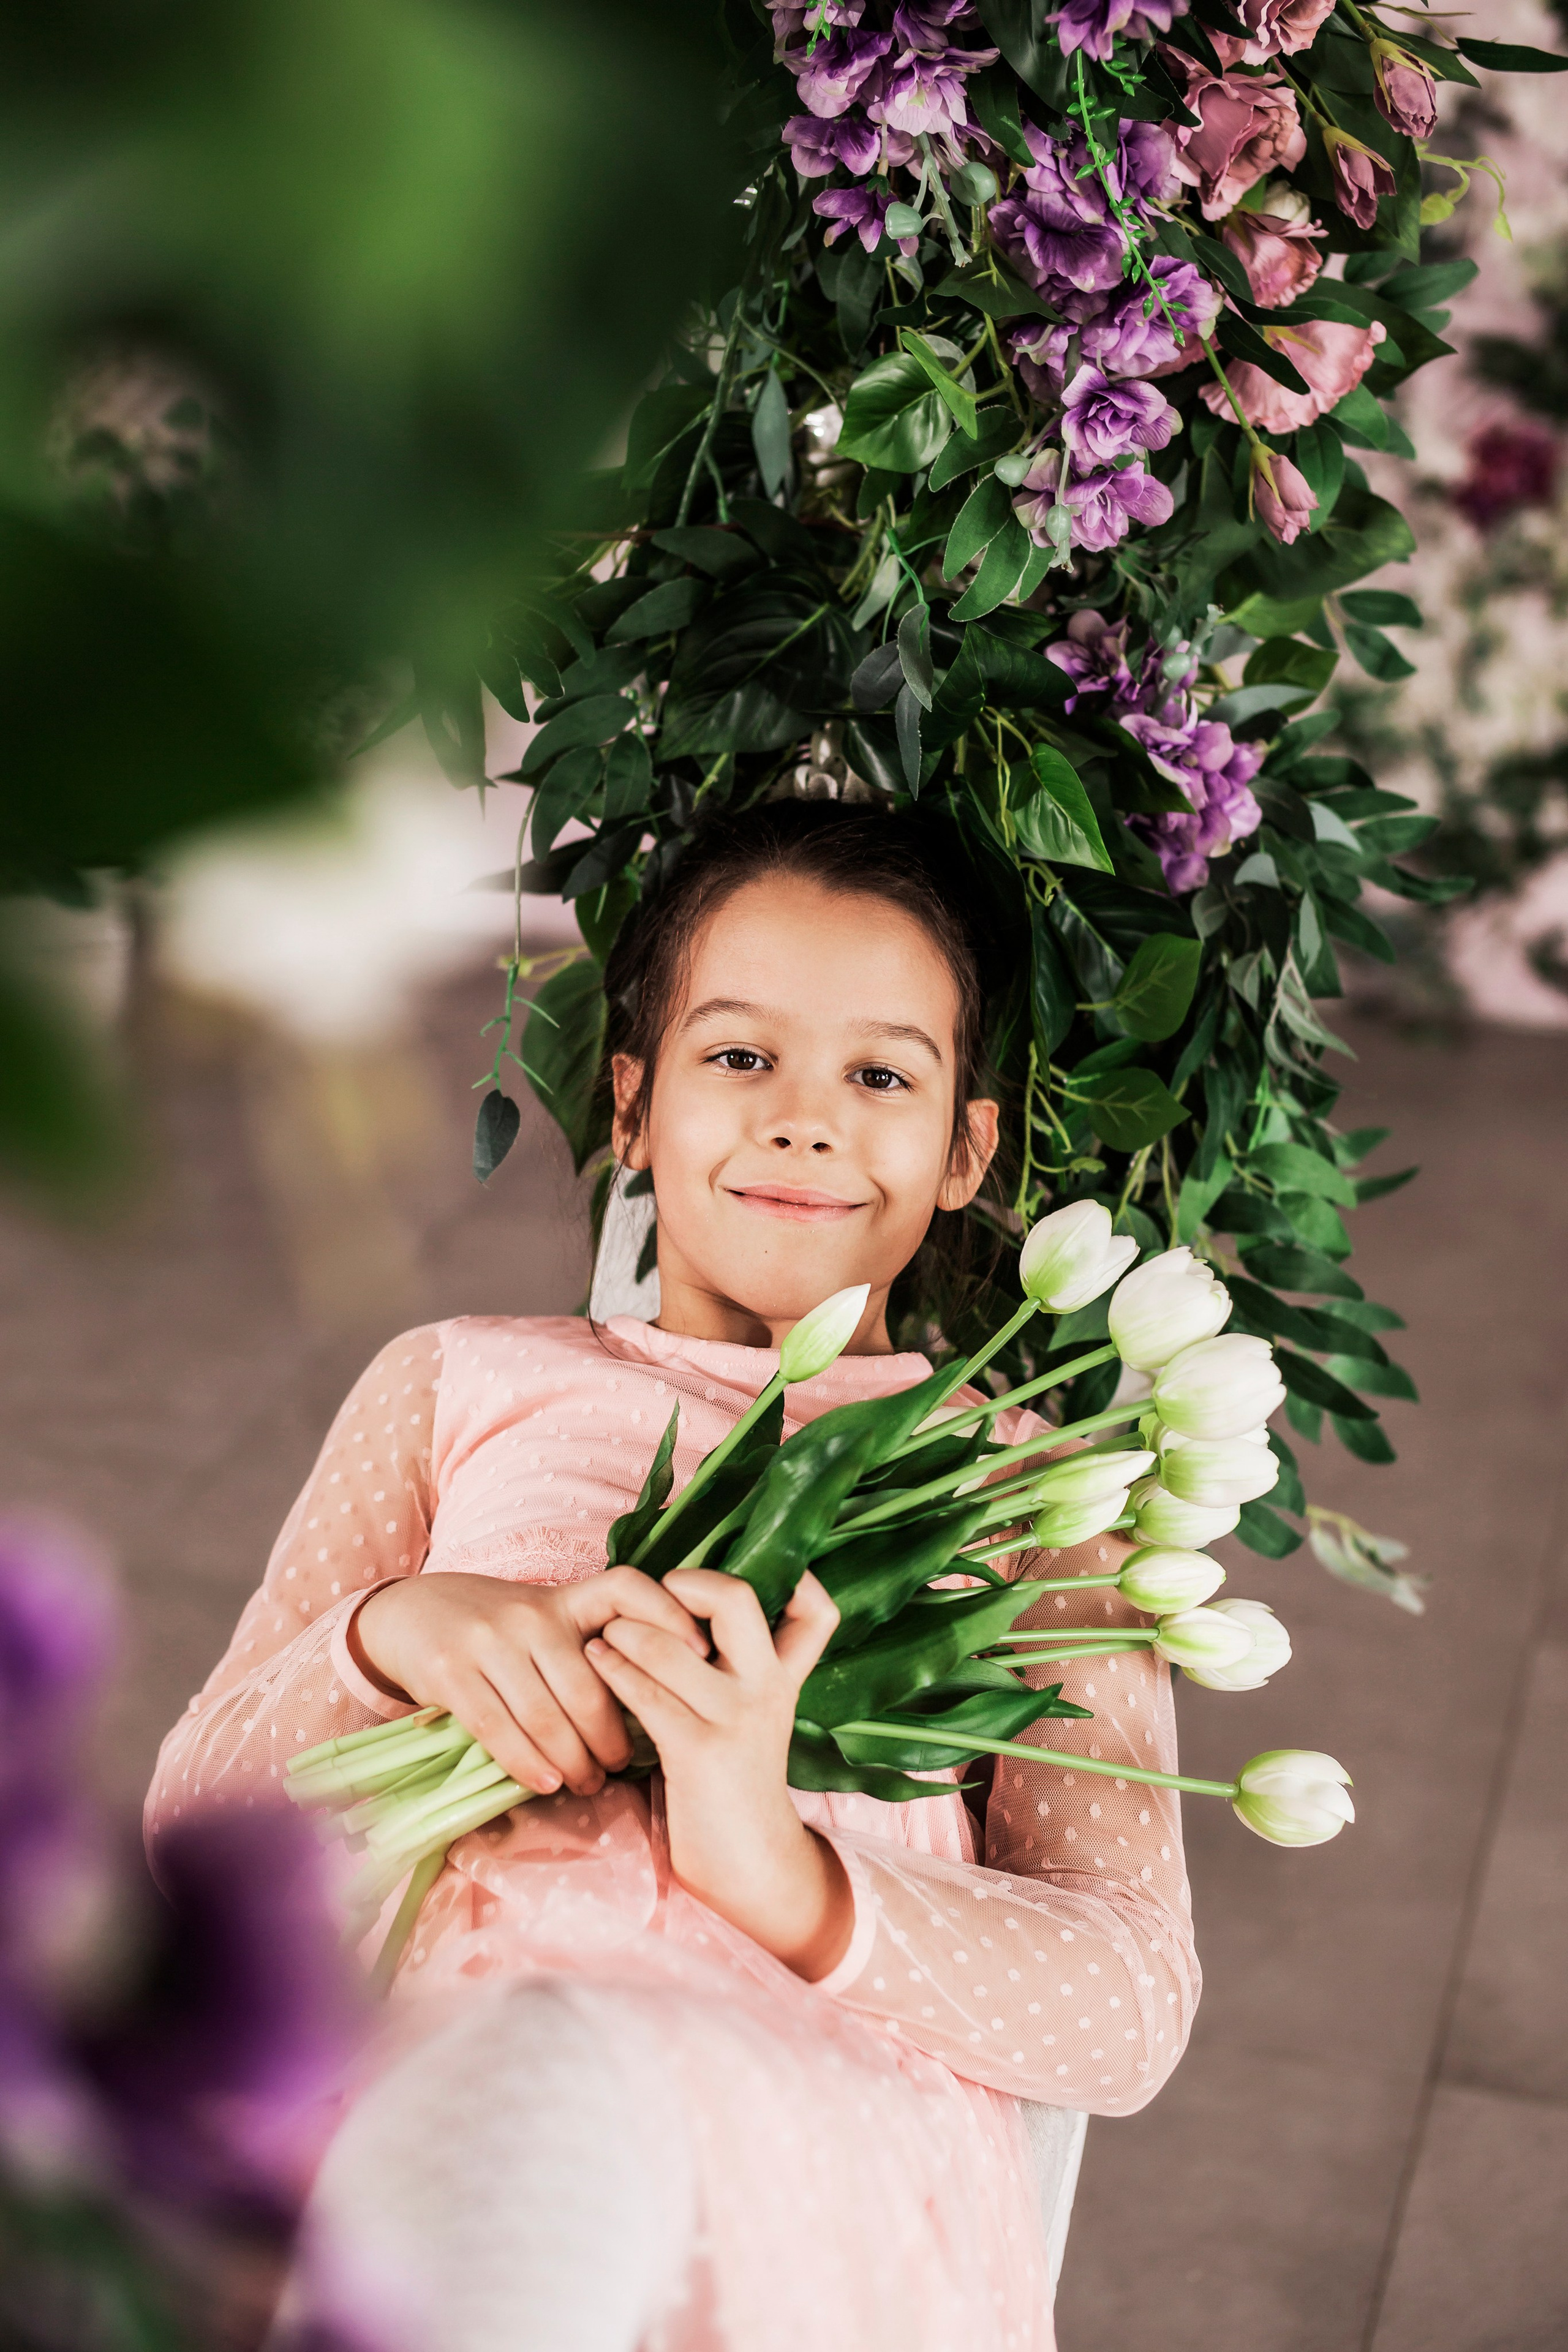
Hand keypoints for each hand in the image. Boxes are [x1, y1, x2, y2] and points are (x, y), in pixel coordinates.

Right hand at [348, 1569, 707, 1798]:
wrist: (413, 1612)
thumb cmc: (499, 1627)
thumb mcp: (548, 1617)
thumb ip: (593, 1642)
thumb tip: (661, 1695)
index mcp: (565, 1597)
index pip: (628, 1588)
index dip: (669, 1616)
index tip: (701, 1658)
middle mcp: (531, 1614)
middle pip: (590, 1685)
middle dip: (612, 1737)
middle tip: (621, 1767)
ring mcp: (488, 1641)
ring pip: (547, 1716)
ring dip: (572, 1762)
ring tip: (587, 1783)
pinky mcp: (451, 1673)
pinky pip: (498, 1730)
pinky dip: (526, 1764)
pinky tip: (545, 1782)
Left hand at [585, 1568, 853, 1980]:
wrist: (748, 1863)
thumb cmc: (734, 1785)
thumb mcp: (753, 1720)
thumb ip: (739, 1673)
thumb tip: (688, 1617)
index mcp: (785, 1679)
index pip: (815, 1613)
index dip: (795, 1578)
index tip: (746, 1571)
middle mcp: (767, 1689)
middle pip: (737, 1600)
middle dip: (689, 1582)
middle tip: (658, 1593)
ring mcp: (736, 1718)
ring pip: (672, 1645)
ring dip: (627, 1630)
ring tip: (604, 1633)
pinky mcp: (698, 1751)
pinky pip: (647, 1693)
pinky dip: (613, 1670)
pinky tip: (596, 1663)